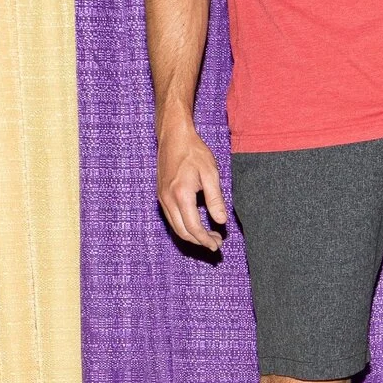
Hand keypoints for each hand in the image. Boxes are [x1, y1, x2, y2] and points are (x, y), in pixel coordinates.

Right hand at [156, 120, 227, 250]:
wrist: (173, 137)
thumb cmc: (194, 152)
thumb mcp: (210, 174)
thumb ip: (215, 199)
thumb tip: (221, 221)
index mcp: (181, 195)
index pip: (193, 227)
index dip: (205, 239)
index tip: (217, 244)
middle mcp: (167, 200)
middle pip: (182, 231)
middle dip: (199, 241)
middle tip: (216, 243)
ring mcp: (161, 198)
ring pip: (175, 226)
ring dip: (191, 235)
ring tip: (209, 237)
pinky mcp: (160, 195)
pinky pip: (171, 217)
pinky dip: (183, 226)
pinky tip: (196, 225)